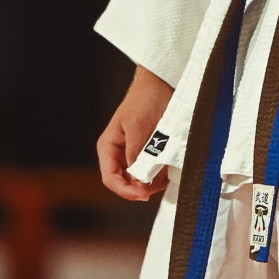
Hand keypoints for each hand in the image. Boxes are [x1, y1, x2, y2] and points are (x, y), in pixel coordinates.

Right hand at [97, 66, 174, 200]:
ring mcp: (136, 155)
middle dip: (142, 187)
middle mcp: (120, 154)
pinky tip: (170, 168)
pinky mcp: (151, 154)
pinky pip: (154, 172)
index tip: (142, 195)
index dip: (124, 190)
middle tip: (160, 183)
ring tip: (167, 172)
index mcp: (109, 147)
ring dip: (154, 182)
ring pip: (141, 181)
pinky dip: (162, 175)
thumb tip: (139, 179)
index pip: (110, 178)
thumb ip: (136, 154)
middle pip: (126, 183)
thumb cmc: (145, 99)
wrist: (163, 84)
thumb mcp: (138, 126)